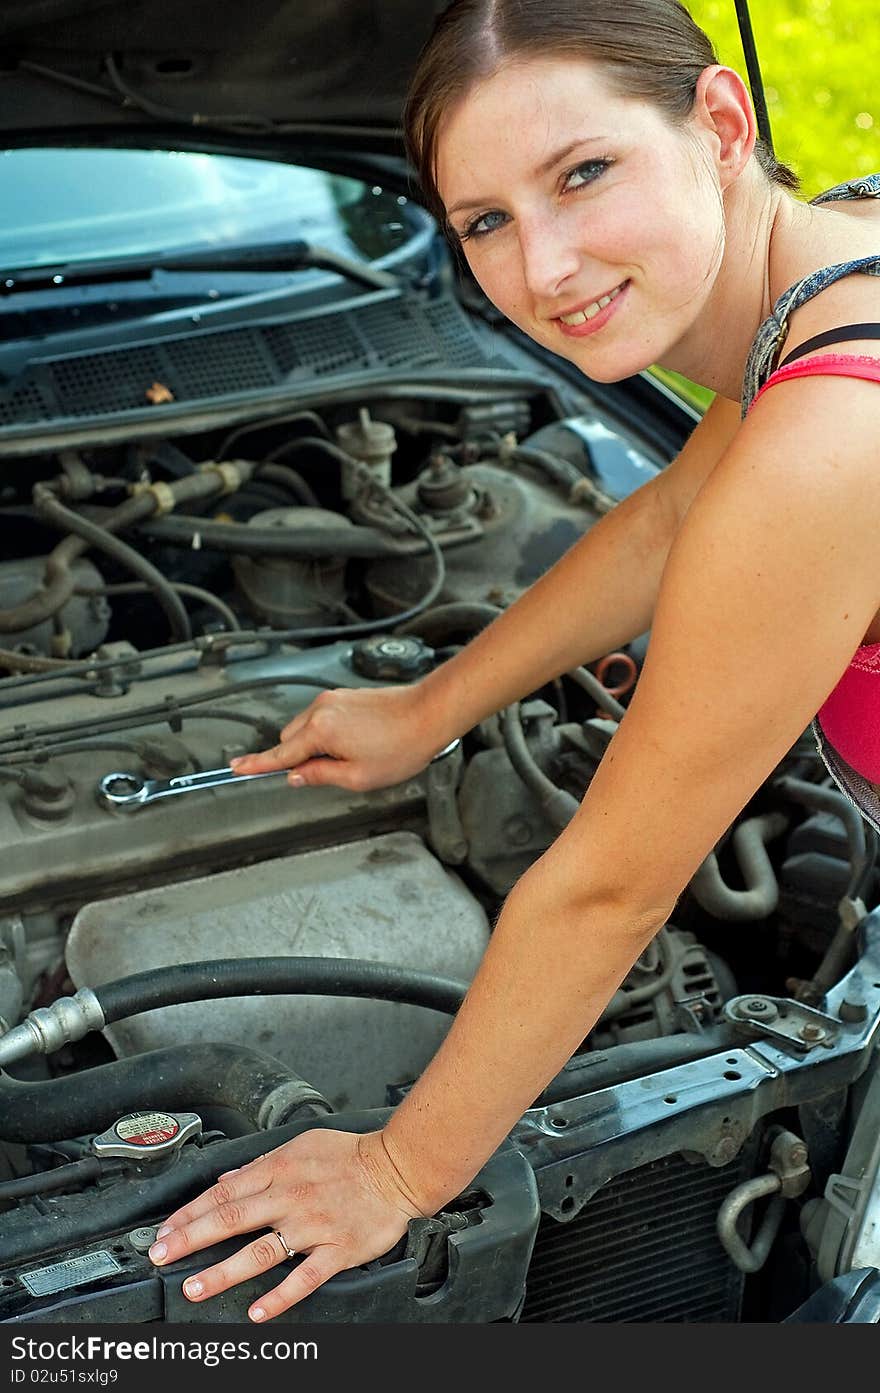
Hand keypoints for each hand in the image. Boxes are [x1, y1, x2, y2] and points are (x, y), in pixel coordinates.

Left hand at [148, 1128, 426, 1321]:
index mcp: (279, 1169)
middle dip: (190, 1238)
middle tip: (160, 1256)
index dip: (190, 1213)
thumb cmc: (349, 1155)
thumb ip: (260, 1163)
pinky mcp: (337, 1250)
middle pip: (232, 1219)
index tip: (164, 1230)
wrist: (397, 1167)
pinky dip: (280, 1296)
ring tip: (194, 1287)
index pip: (224, 1192)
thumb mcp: (300, 1144)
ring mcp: (313, 1226)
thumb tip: (226, 1178)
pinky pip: (304, 1277)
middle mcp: (291, 1197)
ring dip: (224, 1271)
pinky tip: (257, 1311)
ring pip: (261, 1251)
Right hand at [230, 683, 447, 792]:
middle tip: (335, 771)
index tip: (236, 768)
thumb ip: (320, 776)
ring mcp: (332, 699)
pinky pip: (322, 718)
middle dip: (300, 758)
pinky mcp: (344, 695)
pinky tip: (359, 742)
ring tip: (355, 755)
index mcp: (320, 730)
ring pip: (306, 728)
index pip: (279, 753)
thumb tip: (294, 777)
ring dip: (316, 745)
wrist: (429, 714)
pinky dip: (329, 733)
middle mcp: (320, 709)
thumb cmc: (401, 746)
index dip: (257, 765)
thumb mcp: (358, 777)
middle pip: (290, 739)